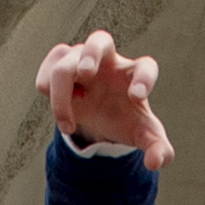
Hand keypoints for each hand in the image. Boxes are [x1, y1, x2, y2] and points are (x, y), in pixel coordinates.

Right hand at [36, 30, 173, 169]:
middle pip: (100, 40)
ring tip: (68, 126)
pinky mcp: (61, 63)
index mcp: (134, 75)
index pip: (145, 67)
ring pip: (65, 64)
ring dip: (61, 98)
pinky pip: (48, 68)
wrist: (100, 116)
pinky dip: (47, 88)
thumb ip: (158, 150)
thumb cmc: (125, 119)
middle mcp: (109, 61)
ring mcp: (82, 58)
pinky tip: (58, 101)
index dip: (143, 78)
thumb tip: (155, 163)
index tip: (137, 97)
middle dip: (90, 54)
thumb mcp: (143, 136)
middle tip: (85, 74)